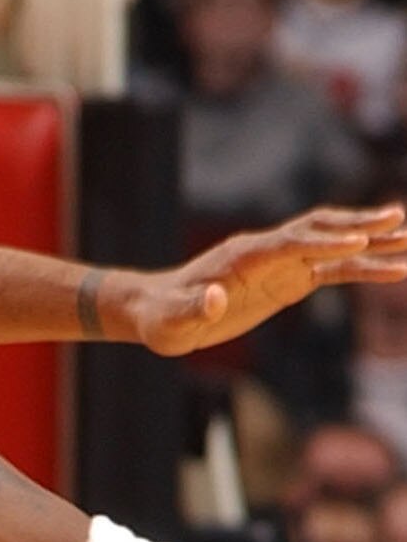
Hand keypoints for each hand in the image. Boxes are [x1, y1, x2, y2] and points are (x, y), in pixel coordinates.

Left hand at [124, 207, 406, 355]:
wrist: (158, 312)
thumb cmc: (162, 319)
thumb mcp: (171, 322)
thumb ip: (194, 309)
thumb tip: (216, 301)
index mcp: (244, 256)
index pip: (291, 244)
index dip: (323, 244)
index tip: (356, 245)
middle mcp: (268, 251)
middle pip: (321, 231)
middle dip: (359, 227)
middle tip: (399, 219)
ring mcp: (281, 264)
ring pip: (333, 247)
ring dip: (370, 243)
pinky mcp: (287, 281)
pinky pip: (332, 271)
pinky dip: (361, 269)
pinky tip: (392, 269)